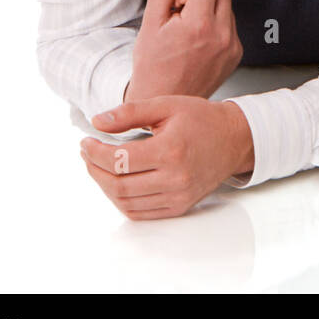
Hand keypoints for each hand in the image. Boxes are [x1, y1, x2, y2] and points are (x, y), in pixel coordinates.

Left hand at [82, 96, 253, 218]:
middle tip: (87, 154)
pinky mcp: (179, 207)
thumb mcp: (166, 105)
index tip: (85, 142)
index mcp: (171, 150)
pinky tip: (117, 182)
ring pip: (126, 202)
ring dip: (105, 186)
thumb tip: (96, 121)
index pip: (119, 160)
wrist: (233, 140)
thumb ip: (130, 112)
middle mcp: (175, 179)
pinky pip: (140, 213)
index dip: (95, 152)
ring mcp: (177, 197)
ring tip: (99, 167)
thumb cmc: (200, 119)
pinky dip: (122, 201)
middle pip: (119, 185)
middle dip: (95, 170)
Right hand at [125, 0, 242, 102]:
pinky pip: (230, 23)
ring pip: (226, 5)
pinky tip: (197, 33)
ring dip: (209, 1)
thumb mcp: (150, 24)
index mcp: (198, 24)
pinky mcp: (236, 54)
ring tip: (187, 18)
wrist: (165, 101)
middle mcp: (221, 34)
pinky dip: (216, 20)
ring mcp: (232, 46)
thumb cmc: (152, 65)